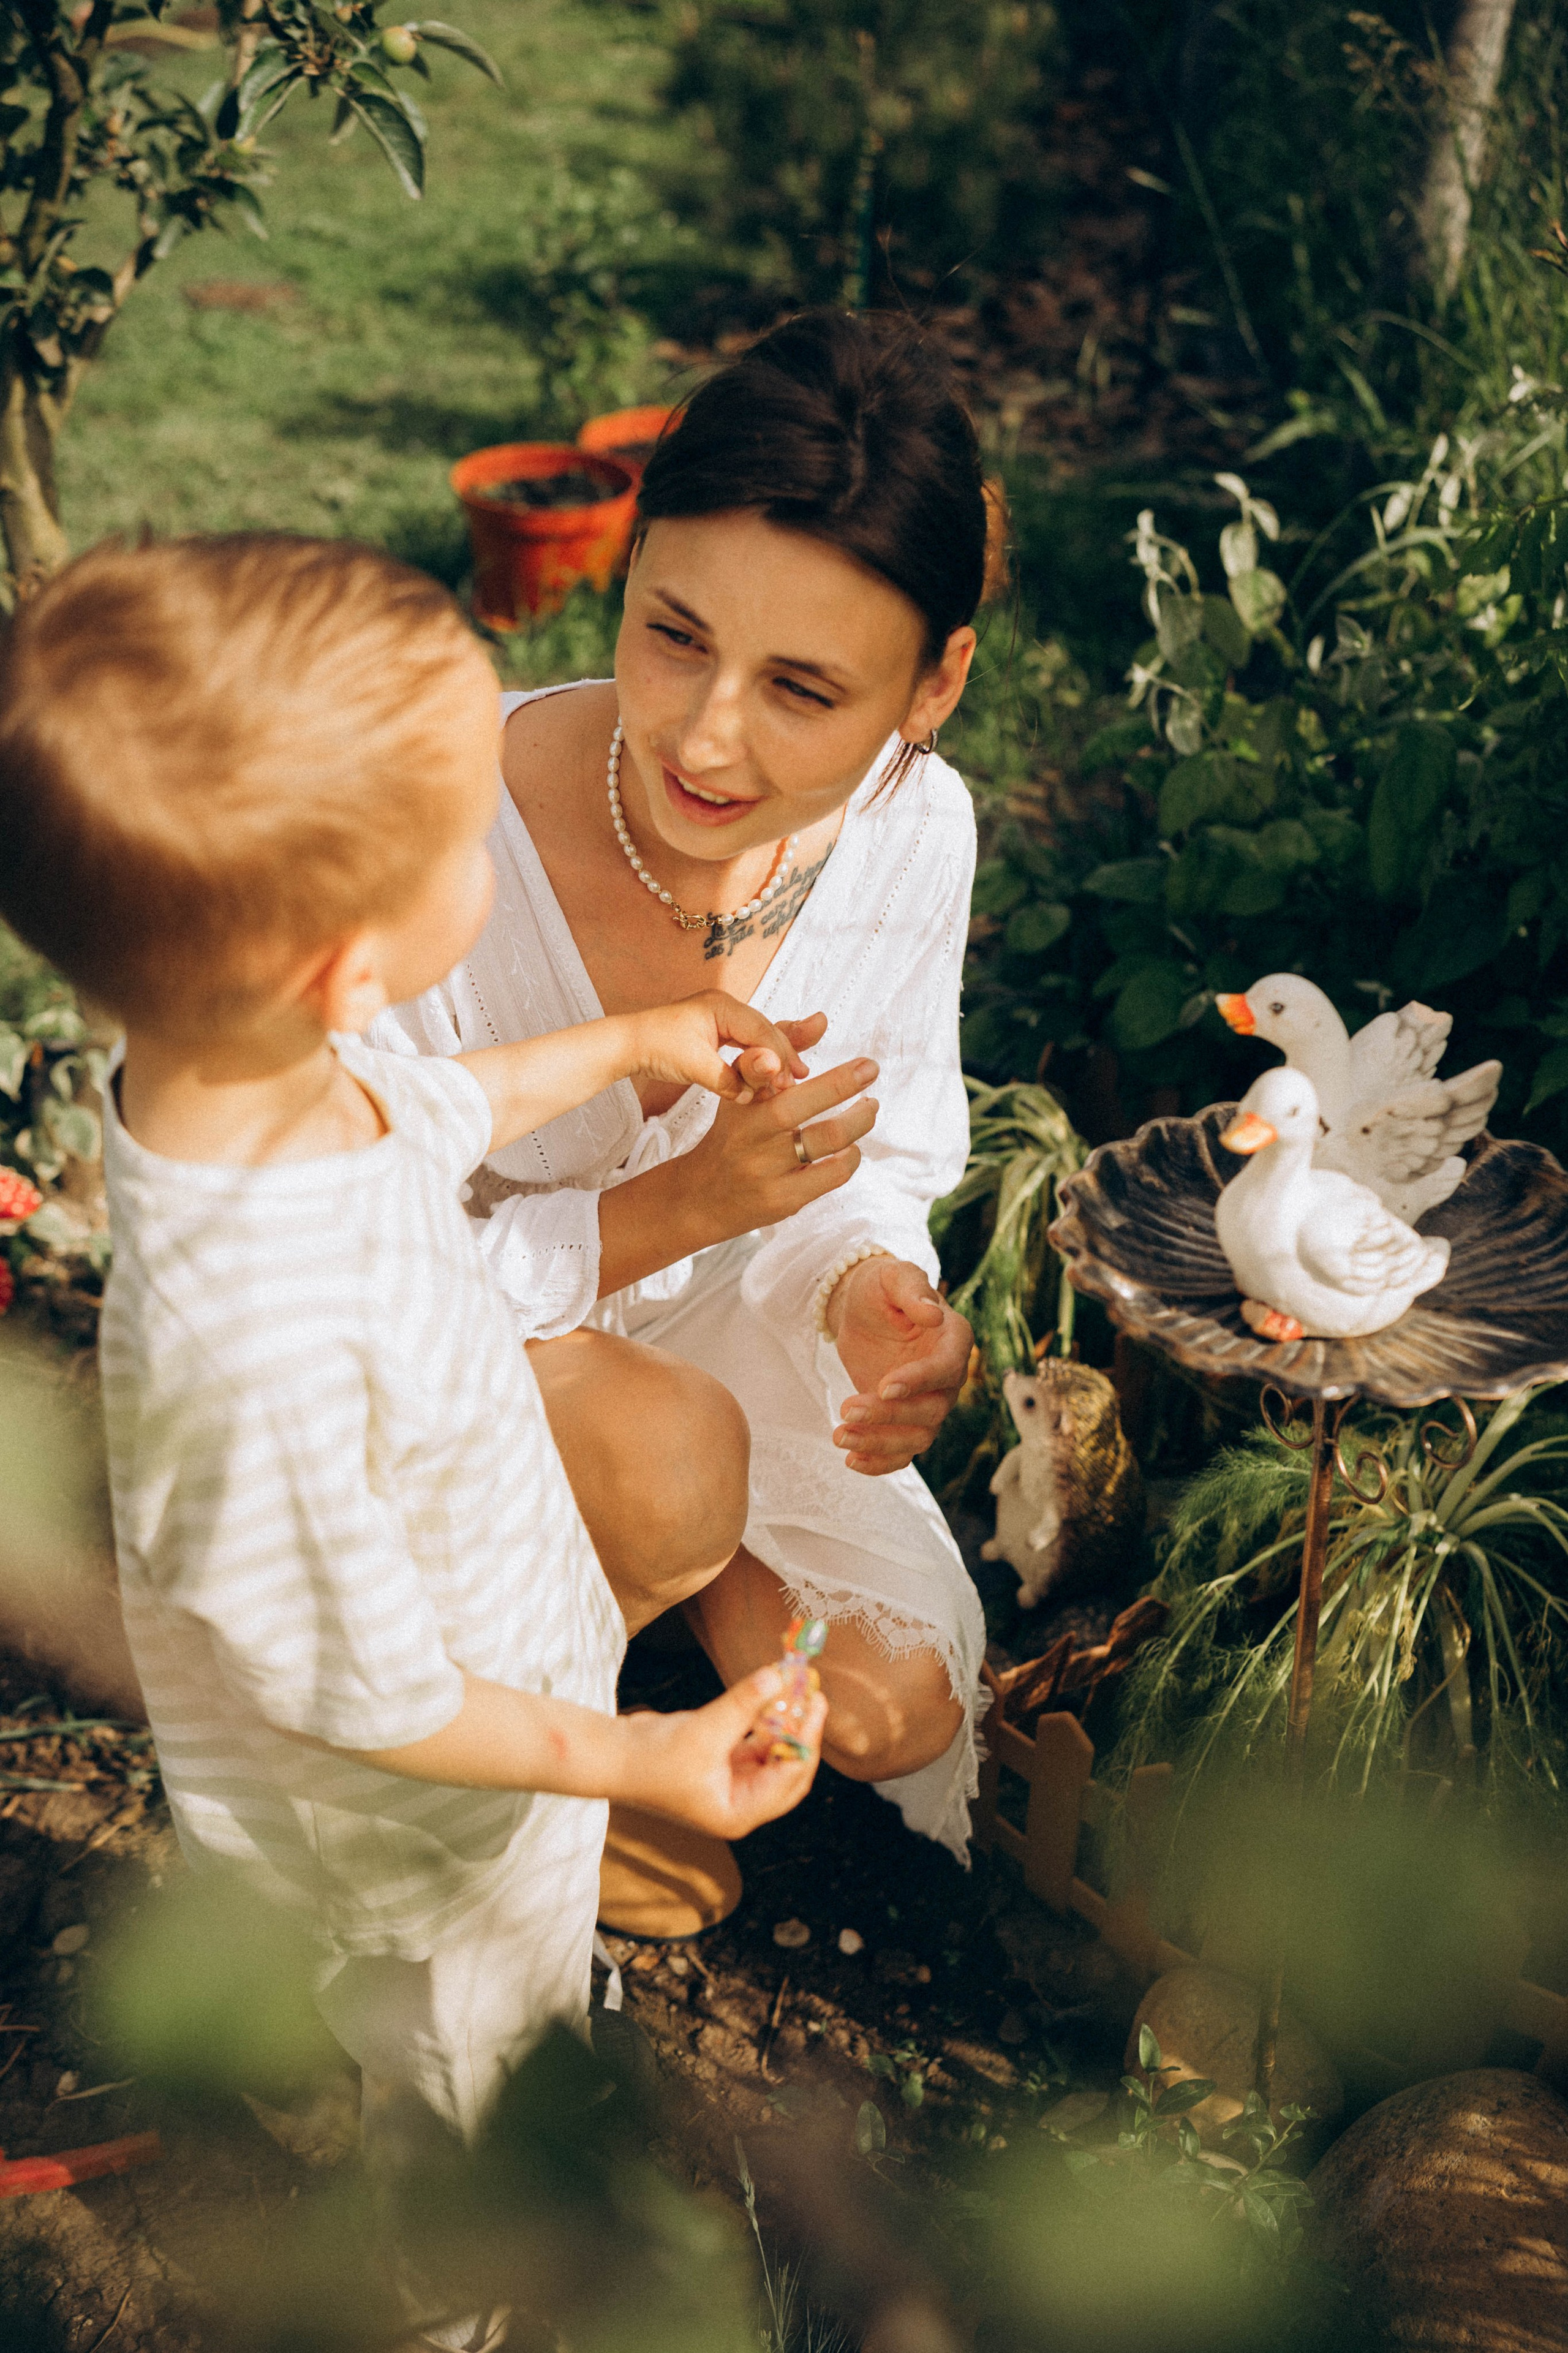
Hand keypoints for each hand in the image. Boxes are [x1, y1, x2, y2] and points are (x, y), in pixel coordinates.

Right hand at [617, 1665, 826, 1838]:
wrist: (610, 1757)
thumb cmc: (652, 1757)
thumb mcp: (705, 1730)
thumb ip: (745, 1703)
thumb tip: (779, 1675)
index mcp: (740, 1812)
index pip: (790, 1777)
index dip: (806, 1738)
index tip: (815, 1702)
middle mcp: (739, 1803)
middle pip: (787, 1769)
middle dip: (800, 1732)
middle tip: (813, 1695)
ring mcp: (729, 1784)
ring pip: (770, 1753)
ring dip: (782, 1723)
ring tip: (793, 1687)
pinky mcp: (718, 1764)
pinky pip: (751, 1743)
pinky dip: (761, 1721)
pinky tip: (767, 1695)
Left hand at [626, 990, 810, 1102]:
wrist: (625, 1044)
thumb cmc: (653, 1046)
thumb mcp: (692, 1065)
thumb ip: (727, 1078)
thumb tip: (753, 1095)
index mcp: (721, 1004)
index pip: (760, 1028)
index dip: (779, 1054)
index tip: (792, 1078)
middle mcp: (724, 1007)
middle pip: (763, 1030)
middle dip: (782, 1055)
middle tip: (799, 1078)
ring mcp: (720, 1018)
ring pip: (756, 1038)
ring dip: (772, 1059)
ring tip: (789, 1080)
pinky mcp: (715, 1033)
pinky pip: (744, 1045)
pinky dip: (756, 1061)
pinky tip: (767, 1076)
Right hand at [672, 1051, 881, 1234]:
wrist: (704, 1197)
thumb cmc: (734, 1136)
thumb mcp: (744, 1094)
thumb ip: (779, 1052)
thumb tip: (821, 1020)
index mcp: (740, 1105)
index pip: (758, 1071)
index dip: (782, 1054)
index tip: (818, 1049)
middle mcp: (750, 1136)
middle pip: (797, 1106)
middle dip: (841, 1083)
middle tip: (870, 1068)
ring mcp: (766, 1170)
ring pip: (824, 1140)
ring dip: (858, 1120)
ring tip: (870, 1108)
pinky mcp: (783, 1199)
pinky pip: (831, 1175)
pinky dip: (850, 1157)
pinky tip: (852, 1148)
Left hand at [827, 1257, 972, 1474]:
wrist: (862, 1308)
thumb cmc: (881, 1287)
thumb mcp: (892, 1276)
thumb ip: (912, 1289)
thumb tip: (933, 1314)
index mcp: (954, 1339)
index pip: (946, 1369)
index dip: (919, 1382)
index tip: (884, 1386)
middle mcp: (948, 1377)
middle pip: (932, 1411)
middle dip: (889, 1415)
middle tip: (845, 1409)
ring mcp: (928, 1401)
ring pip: (918, 1438)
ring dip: (880, 1444)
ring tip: (839, 1436)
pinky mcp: (904, 1419)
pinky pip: (902, 1452)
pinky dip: (880, 1463)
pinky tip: (851, 1460)